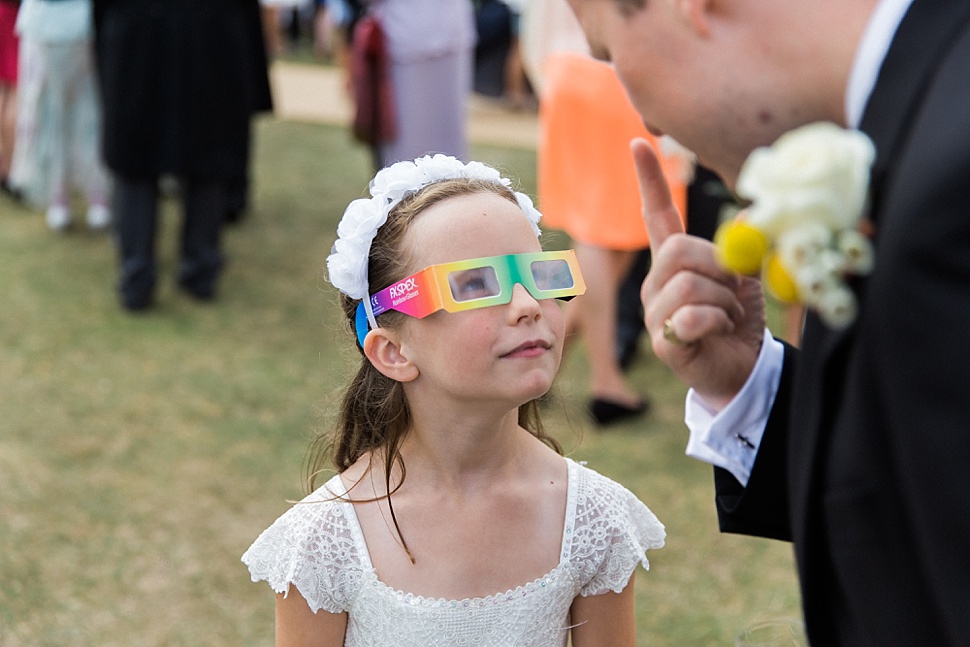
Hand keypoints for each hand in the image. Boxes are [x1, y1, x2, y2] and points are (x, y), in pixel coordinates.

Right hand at [632, 138, 765, 409]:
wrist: (745, 370)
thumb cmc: (740, 321)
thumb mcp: (746, 278)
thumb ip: (742, 249)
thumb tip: (753, 214)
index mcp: (674, 262)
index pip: (657, 215)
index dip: (650, 180)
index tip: (639, 142)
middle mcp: (656, 284)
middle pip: (677, 250)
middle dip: (717, 266)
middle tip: (733, 290)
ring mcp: (655, 313)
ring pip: (688, 283)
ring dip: (724, 300)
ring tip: (729, 316)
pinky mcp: (664, 341)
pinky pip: (692, 316)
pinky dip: (719, 321)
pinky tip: (720, 332)